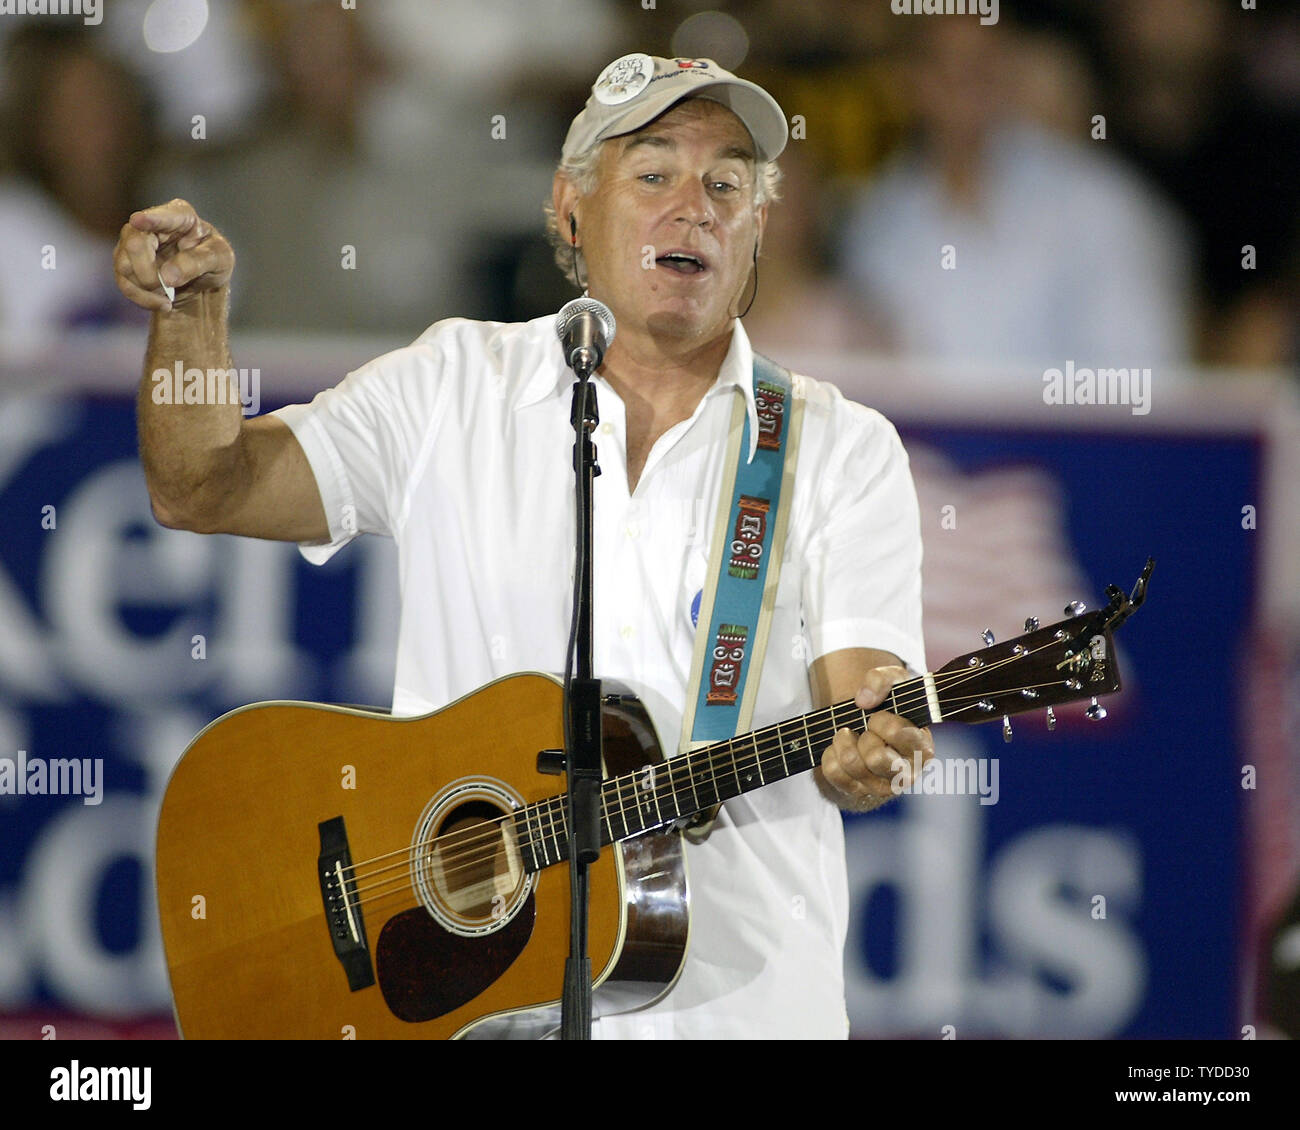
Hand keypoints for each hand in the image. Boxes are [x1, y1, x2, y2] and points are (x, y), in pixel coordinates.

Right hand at [113, 198, 233, 311]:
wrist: (203, 280)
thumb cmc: (213, 260)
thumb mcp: (220, 259)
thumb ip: (197, 262)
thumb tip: (166, 276)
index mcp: (180, 215)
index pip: (164, 216)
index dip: (150, 219)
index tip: (138, 221)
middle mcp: (151, 224)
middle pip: (134, 244)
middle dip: (149, 274)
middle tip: (169, 286)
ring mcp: (133, 241)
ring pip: (124, 265)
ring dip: (148, 288)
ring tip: (170, 296)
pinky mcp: (126, 262)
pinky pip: (123, 283)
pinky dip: (143, 298)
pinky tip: (162, 303)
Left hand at [819, 664, 934, 806]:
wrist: (867, 729)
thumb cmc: (888, 707)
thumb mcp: (892, 682)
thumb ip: (882, 679)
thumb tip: (863, 700)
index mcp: (922, 748)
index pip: (897, 733)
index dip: (881, 720)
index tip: (878, 717)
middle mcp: (907, 774)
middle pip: (875, 757)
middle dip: (864, 736)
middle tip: (866, 729)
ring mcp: (882, 787)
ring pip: (851, 764)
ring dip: (842, 741)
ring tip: (848, 734)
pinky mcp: (858, 793)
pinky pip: (834, 773)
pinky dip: (830, 754)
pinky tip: (839, 748)